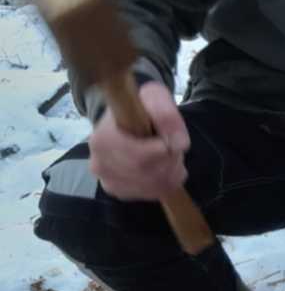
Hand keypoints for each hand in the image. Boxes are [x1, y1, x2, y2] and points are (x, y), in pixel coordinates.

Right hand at [88, 81, 189, 200]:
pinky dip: (165, 182)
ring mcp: (107, 181)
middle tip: (172, 145)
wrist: (127, 120)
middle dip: (170, 160)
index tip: (170, 139)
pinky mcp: (118, 192)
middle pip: (148, 173)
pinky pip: (152, 193)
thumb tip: (180, 144)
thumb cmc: (139, 108)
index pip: (141, 158)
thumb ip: (166, 114)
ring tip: (168, 154)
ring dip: (170, 171)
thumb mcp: (154, 97)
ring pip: (153, 185)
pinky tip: (162, 167)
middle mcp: (99, 164)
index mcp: (102, 139)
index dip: (164, 150)